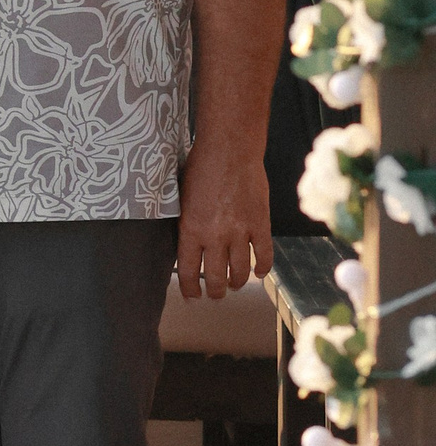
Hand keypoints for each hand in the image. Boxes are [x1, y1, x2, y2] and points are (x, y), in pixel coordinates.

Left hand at [175, 138, 271, 300]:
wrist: (230, 149)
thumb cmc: (201, 166)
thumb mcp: (181, 197)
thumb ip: (185, 223)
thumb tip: (185, 245)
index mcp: (191, 229)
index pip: (188, 270)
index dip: (190, 288)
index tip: (192, 296)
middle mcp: (215, 236)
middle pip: (215, 278)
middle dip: (214, 291)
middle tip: (214, 294)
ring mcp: (241, 232)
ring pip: (240, 272)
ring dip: (236, 283)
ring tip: (233, 285)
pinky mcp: (261, 224)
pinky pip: (265, 255)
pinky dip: (263, 268)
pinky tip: (259, 272)